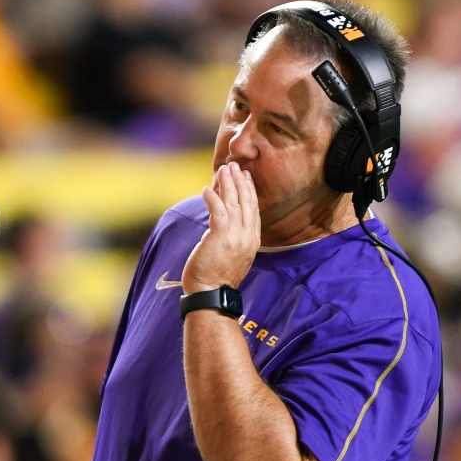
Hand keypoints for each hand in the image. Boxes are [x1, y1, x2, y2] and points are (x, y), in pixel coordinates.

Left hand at [183, 164, 261, 294]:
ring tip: (223, 170)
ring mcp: (236, 236)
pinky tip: (206, 189)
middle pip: (247, 202)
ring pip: (233, 203)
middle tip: (235, 165)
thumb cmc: (217, 278)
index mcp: (253, 240)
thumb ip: (229, 237)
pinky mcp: (221, 236)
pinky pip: (218, 210)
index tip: (245, 177)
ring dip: (227, 184)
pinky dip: (212, 198)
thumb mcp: (232, 255)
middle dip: (240, 181)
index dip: (250, 191)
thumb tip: (217, 224)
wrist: (212, 294)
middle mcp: (248, 236)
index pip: (254, 210)